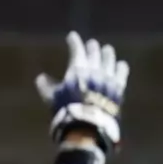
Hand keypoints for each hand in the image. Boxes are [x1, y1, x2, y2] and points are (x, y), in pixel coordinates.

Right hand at [35, 31, 128, 151]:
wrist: (88, 127)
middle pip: (94, 52)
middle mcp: (94, 70)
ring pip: (109, 59)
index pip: (76, 48)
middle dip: (91, 47)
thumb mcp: (53, 99)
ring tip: (107, 50)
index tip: (72, 36)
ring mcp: (107, 78)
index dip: (74, 41)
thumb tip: (40, 78)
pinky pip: (122, 73)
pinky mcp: (118, 89)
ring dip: (107, 53)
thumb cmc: (68, 111)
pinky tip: (121, 65)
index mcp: (77, 69)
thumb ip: (47, 87)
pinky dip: (121, 67)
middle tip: (91, 45)